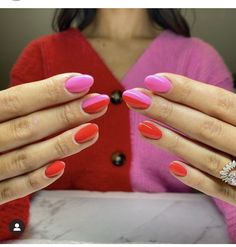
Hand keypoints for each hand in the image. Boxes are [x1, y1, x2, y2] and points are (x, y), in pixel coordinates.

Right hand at [0, 73, 109, 204]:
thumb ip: (16, 105)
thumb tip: (65, 88)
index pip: (17, 100)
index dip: (51, 91)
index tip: (84, 82)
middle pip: (28, 127)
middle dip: (66, 114)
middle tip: (98, 103)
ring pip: (26, 158)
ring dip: (62, 144)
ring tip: (92, 131)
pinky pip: (13, 190)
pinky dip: (36, 180)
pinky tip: (61, 167)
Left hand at [123, 73, 235, 204]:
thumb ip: (226, 109)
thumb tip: (184, 92)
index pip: (217, 101)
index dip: (184, 90)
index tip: (152, 80)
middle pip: (205, 126)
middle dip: (167, 110)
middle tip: (134, 97)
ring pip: (208, 157)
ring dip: (173, 142)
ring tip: (143, 126)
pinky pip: (220, 190)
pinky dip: (197, 180)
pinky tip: (173, 167)